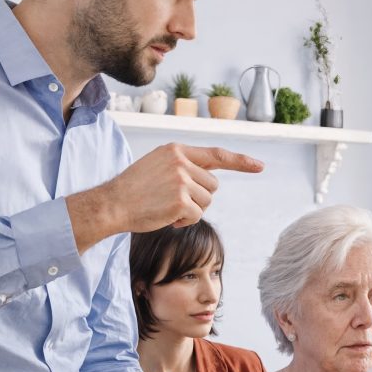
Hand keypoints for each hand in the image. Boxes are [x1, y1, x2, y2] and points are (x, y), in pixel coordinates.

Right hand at [67, 144, 262, 252]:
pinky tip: (166, 217)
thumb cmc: (134, 189)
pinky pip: (197, 215)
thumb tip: (211, 179)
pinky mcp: (181, 200)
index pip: (217, 154)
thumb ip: (184, 166)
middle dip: (199, 197)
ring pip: (207, 201)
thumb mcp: (158, 165)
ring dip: (192, 210)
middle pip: (213, 185)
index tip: (259, 166)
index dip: (240, 161)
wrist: (111, 204)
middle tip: (172, 200)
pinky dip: (185, 221)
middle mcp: (181, 161)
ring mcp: (182, 180)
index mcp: (176, 150)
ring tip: (166, 207)